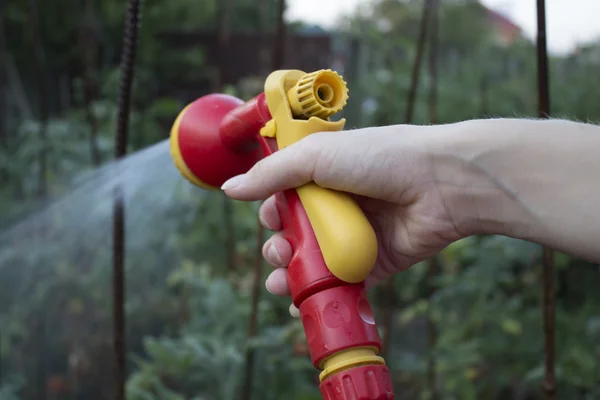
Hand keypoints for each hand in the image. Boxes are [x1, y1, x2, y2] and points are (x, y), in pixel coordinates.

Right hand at [221, 125, 468, 313]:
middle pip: (295, 233)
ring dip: (291, 274)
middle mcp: (339, 204)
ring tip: (281, 282)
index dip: (272, 210)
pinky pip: (341, 283)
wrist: (442, 183)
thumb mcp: (318, 156)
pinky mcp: (375, 262)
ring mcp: (356, 234)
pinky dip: (319, 294)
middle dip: (277, 246)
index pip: (285, 196)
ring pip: (313, 261)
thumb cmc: (382, 158)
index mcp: (325, 174)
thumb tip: (229, 188)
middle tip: (278, 250)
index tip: (270, 216)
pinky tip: (299, 304)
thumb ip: (272, 175)